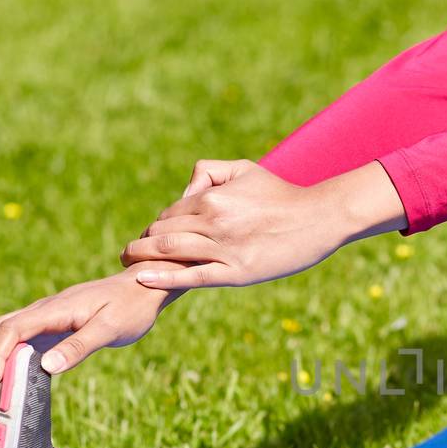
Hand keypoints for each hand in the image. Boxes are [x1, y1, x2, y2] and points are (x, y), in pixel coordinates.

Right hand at [0, 265, 180, 402]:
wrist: (143, 288)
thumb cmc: (130, 308)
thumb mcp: (110, 329)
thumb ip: (79, 347)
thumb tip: (46, 367)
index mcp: (53, 310)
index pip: (11, 330)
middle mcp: (40, 311)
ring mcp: (39, 319)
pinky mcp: (44, 328)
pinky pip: (7, 340)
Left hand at [120, 159, 406, 289]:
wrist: (319, 218)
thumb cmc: (283, 194)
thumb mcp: (246, 169)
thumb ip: (210, 172)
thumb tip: (186, 186)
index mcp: (213, 197)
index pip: (170, 213)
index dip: (155, 226)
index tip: (149, 237)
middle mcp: (214, 221)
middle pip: (162, 232)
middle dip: (141, 243)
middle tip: (127, 253)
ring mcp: (224, 249)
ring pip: (170, 252)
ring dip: (142, 258)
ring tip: (128, 264)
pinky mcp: (237, 272)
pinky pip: (192, 276)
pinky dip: (163, 277)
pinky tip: (142, 278)